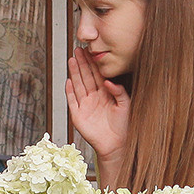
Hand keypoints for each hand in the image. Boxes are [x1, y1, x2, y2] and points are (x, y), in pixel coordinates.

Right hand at [65, 46, 130, 165]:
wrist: (117, 144)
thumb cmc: (124, 126)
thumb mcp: (125, 104)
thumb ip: (119, 91)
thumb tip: (109, 81)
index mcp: (105, 93)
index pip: (97, 75)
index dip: (93, 63)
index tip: (90, 51)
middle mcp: (94, 97)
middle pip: (86, 77)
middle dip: (82, 63)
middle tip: (78, 49)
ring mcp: (85, 105)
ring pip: (78, 85)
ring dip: (74, 73)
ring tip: (72, 60)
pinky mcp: (78, 115)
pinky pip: (72, 101)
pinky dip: (70, 91)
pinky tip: (68, 81)